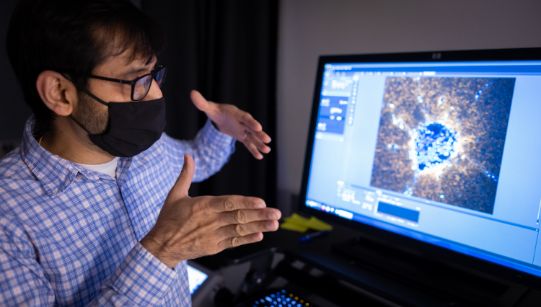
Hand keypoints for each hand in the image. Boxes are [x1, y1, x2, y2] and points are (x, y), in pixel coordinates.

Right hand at [141, 155, 280, 267]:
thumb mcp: (175, 194)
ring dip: (259, 227)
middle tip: (276, 213)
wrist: (161, 246)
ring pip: (240, 230)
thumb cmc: (168, 219)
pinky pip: (234, 242)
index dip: (246, 203)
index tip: (261, 202)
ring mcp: (213, 235)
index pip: (229, 203)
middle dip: (260, 215)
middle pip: (239, 217)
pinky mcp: (214, 247)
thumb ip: (185, 175)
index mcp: (203, 206)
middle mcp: (210, 221)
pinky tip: (259, 235)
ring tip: (274, 224)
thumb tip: (188, 156)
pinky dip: (247, 239)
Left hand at [191, 90, 271, 159]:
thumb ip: (202, 103)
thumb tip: (192, 94)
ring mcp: (244, 129)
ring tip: (267, 150)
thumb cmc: (215, 111)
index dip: (252, 122)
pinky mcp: (243, 136)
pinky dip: (254, 150)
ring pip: (253, 137)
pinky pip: (249, 144)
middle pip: (253, 128)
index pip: (245, 118)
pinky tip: (260, 156)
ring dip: (260, 143)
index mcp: (237, 114)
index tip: (259, 127)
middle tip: (267, 139)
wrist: (220, 116)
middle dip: (260, 134)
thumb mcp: (208, 108)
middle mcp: (242, 122)